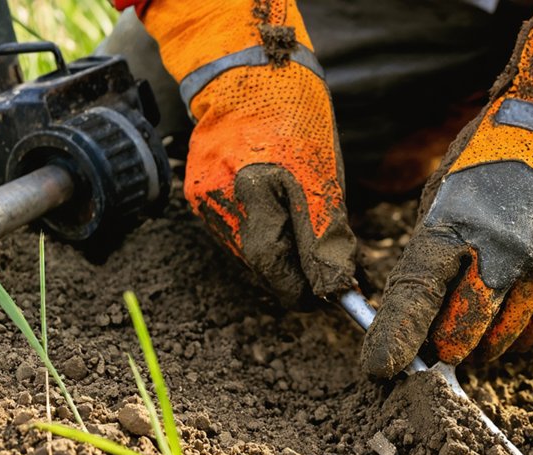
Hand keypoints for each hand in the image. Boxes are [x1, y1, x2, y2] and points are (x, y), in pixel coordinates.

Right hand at [140, 0, 355, 305]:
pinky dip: (257, 236)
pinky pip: (232, 232)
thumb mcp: (325, 173)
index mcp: (260, 185)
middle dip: (290, 275)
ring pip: (245, 250)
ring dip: (275, 257)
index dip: (298, 288)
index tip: (321, 298)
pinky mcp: (198, 195)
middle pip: (258, 261)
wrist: (247, 77)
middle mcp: (225, 195)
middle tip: (318, 280)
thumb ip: (327, 231)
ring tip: (300, 247)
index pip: (274, 263)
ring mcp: (206, 196)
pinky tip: (274, 222)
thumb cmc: (295, 118)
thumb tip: (335, 281)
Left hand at [362, 0, 532, 377]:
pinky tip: (526, 312)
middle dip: (449, 346)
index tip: (381, 369)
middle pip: (465, 337)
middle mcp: (506, 257)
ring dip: (492, 341)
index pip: (417, 299)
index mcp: (457, 227)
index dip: (395, 341)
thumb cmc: (498, 152)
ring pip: (511, 343)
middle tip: (447, 338)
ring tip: (489, 320)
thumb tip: (424, 309)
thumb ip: (434, 252)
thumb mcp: (446, 189)